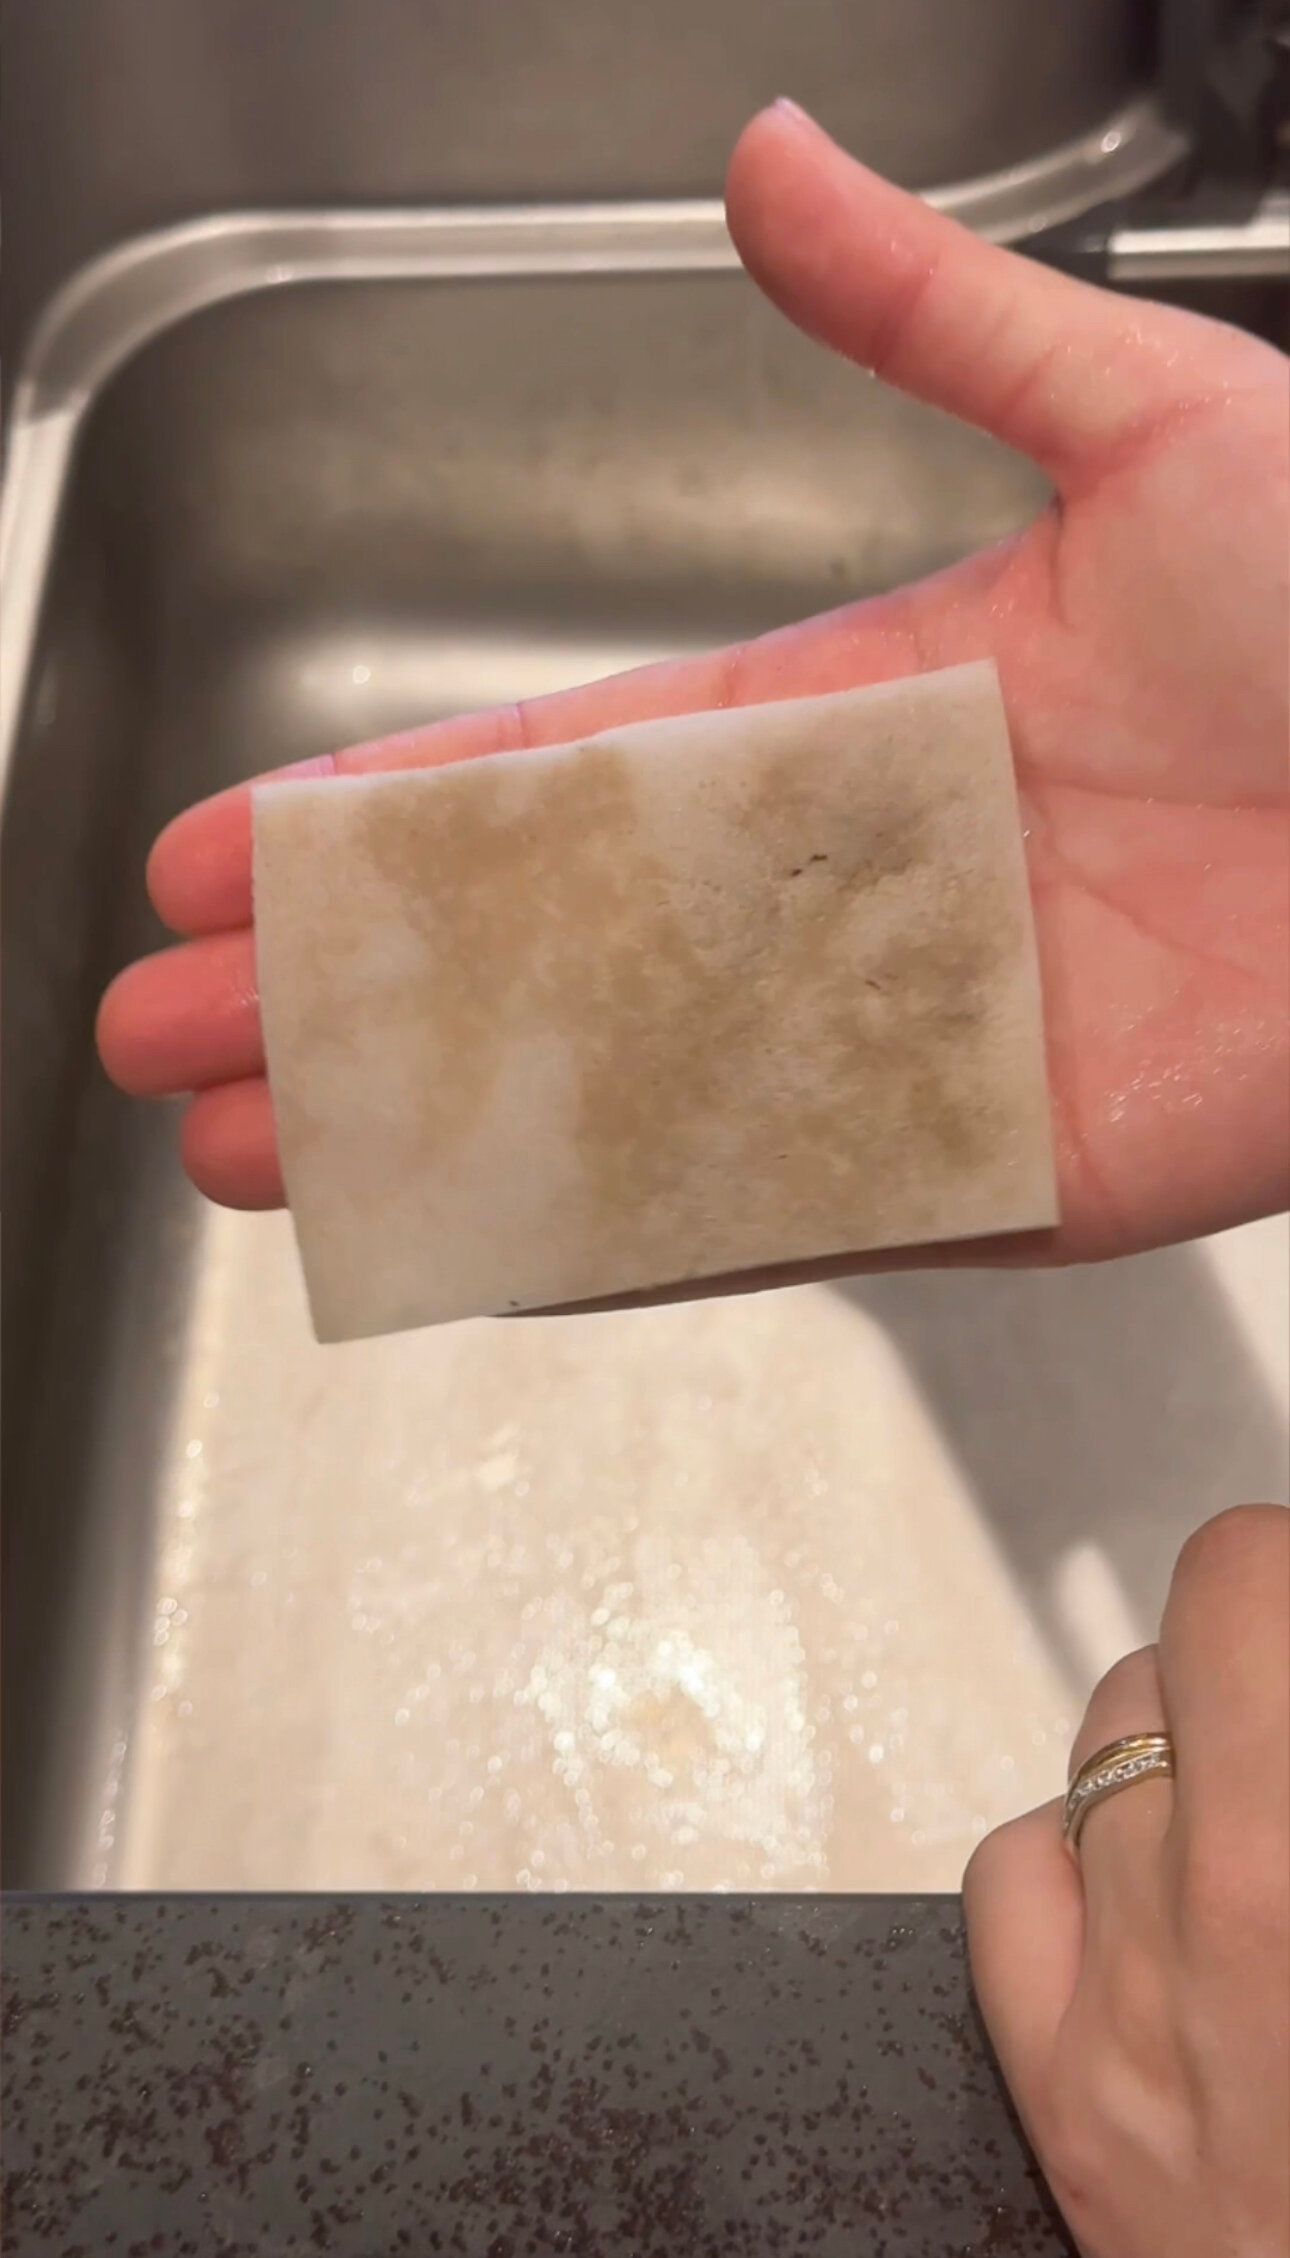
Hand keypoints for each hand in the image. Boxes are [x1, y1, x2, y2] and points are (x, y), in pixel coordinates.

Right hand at [98, 103, 1289, 1263]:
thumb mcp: (1140, 424)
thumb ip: (932, 317)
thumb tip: (768, 162)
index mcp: (865, 720)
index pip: (577, 775)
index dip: (402, 812)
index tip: (254, 843)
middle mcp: (852, 895)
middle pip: (547, 953)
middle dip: (353, 990)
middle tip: (179, 1020)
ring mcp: (898, 1047)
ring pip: (608, 1095)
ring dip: (424, 1123)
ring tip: (250, 1139)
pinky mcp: (972, 1176)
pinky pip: (742, 1210)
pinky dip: (587, 1225)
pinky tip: (446, 1228)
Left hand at [965, 1505, 1289, 2257]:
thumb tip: (1280, 1668)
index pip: (1252, 1582)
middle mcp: (1235, 1916)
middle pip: (1197, 1633)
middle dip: (1269, 1635)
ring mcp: (1135, 2006)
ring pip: (1111, 1735)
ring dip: (1193, 1740)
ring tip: (1265, 1803)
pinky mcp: (1066, 2097)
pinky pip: (1020, 1869)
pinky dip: (1084, 1852)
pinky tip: (1163, 1887)